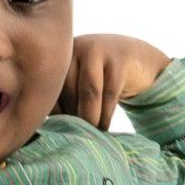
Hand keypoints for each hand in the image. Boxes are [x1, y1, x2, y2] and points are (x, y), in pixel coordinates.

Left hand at [58, 36, 173, 128]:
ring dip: (89, 119)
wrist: (134, 58)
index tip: (63, 130)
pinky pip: (110, 95)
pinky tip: (104, 126)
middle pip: (67, 91)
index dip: (55, 115)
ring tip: (91, 134)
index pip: (50, 90)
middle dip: (73, 118)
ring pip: (89, 93)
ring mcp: (98, 50)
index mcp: (58, 56)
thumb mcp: (76, 85)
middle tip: (78, 135)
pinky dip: (106, 116)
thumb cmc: (97, 80)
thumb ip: (61, 100)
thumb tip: (51, 131)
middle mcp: (74, 48)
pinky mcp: (119, 60)